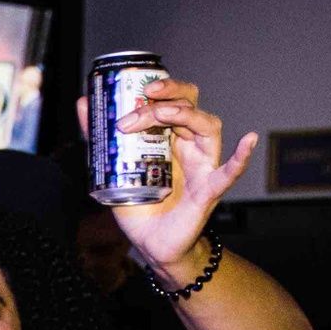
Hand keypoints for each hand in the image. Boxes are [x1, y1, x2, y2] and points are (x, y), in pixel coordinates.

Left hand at [73, 77, 256, 276]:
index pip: (175, 100)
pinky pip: (229, 172)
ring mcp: (203, 165)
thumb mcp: (112, 165)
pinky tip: (247, 141)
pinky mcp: (208, 190)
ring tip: (162, 114)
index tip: (140, 88)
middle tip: (144, 99)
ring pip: (208, 127)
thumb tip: (82, 103)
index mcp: (170, 137)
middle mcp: (190, 145)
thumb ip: (99, 135)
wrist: (149, 241)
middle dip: (168, 97)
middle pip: (191, 107)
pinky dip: (241, 156)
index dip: (163, 87)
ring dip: (184, 115)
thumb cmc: (137, 202)